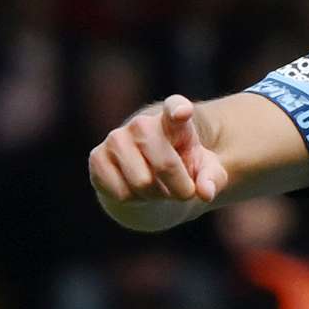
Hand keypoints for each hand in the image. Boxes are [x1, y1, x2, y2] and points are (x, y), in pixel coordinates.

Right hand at [86, 95, 230, 228]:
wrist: (149, 183)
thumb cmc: (182, 171)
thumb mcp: (204, 173)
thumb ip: (212, 179)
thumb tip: (206, 192)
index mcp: (173, 121)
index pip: (175, 108)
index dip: (178, 110)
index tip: (183, 113)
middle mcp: (142, 124)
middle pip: (165, 165)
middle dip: (179, 188)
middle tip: (183, 191)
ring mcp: (116, 139)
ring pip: (142, 183)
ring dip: (155, 196)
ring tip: (157, 188)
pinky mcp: (97, 158)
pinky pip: (121, 193)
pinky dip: (133, 201)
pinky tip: (135, 191)